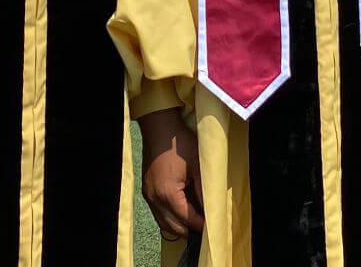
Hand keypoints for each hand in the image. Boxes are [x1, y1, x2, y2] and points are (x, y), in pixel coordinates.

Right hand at [138, 107, 203, 238]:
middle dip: (191, 231)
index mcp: (168, 194)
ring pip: (164, 223)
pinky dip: (170, 218)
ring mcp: (148, 196)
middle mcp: (155, 199)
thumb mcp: (198, 166)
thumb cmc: (180, 144)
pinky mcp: (146, 191)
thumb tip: (212, 210)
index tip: (214, 228)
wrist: (160, 128)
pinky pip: (158, 213)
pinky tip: (182, 214)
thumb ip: (204, 191)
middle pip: (174, 227)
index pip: (188, 220)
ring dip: (180, 226)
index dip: (202, 226)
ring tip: (196, 225)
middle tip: (206, 230)